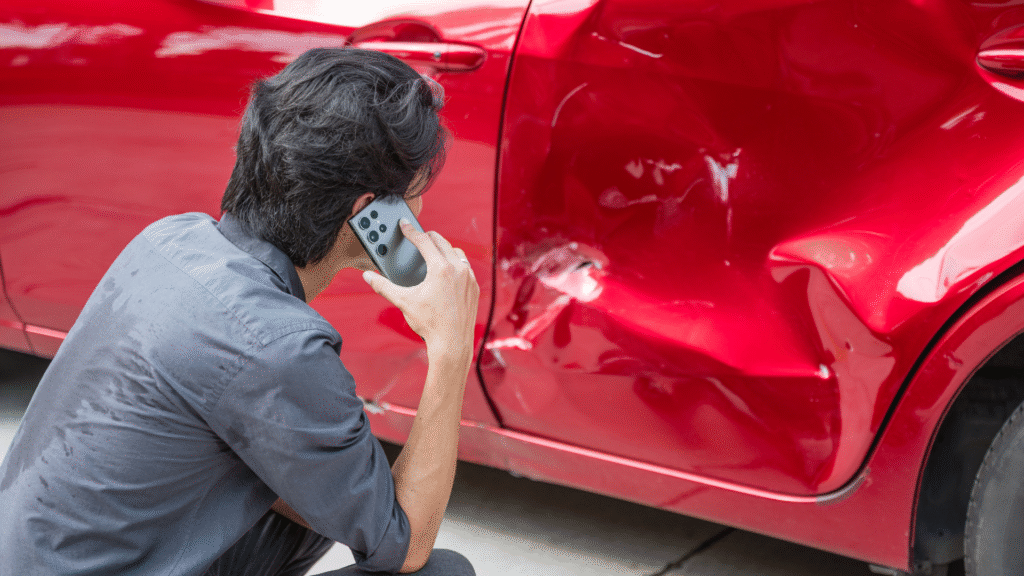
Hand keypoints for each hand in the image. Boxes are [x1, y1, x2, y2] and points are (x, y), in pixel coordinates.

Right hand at [362, 220, 478, 355]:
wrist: (452, 343)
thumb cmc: (430, 323)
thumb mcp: (404, 302)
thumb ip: (384, 286)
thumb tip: (368, 277)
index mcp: (440, 268)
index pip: (424, 241)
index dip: (411, 231)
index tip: (405, 224)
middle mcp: (458, 269)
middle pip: (442, 242)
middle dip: (428, 236)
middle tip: (418, 235)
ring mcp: (469, 278)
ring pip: (456, 252)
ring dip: (444, 248)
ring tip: (434, 251)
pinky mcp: (474, 287)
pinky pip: (466, 267)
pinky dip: (456, 263)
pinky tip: (448, 270)